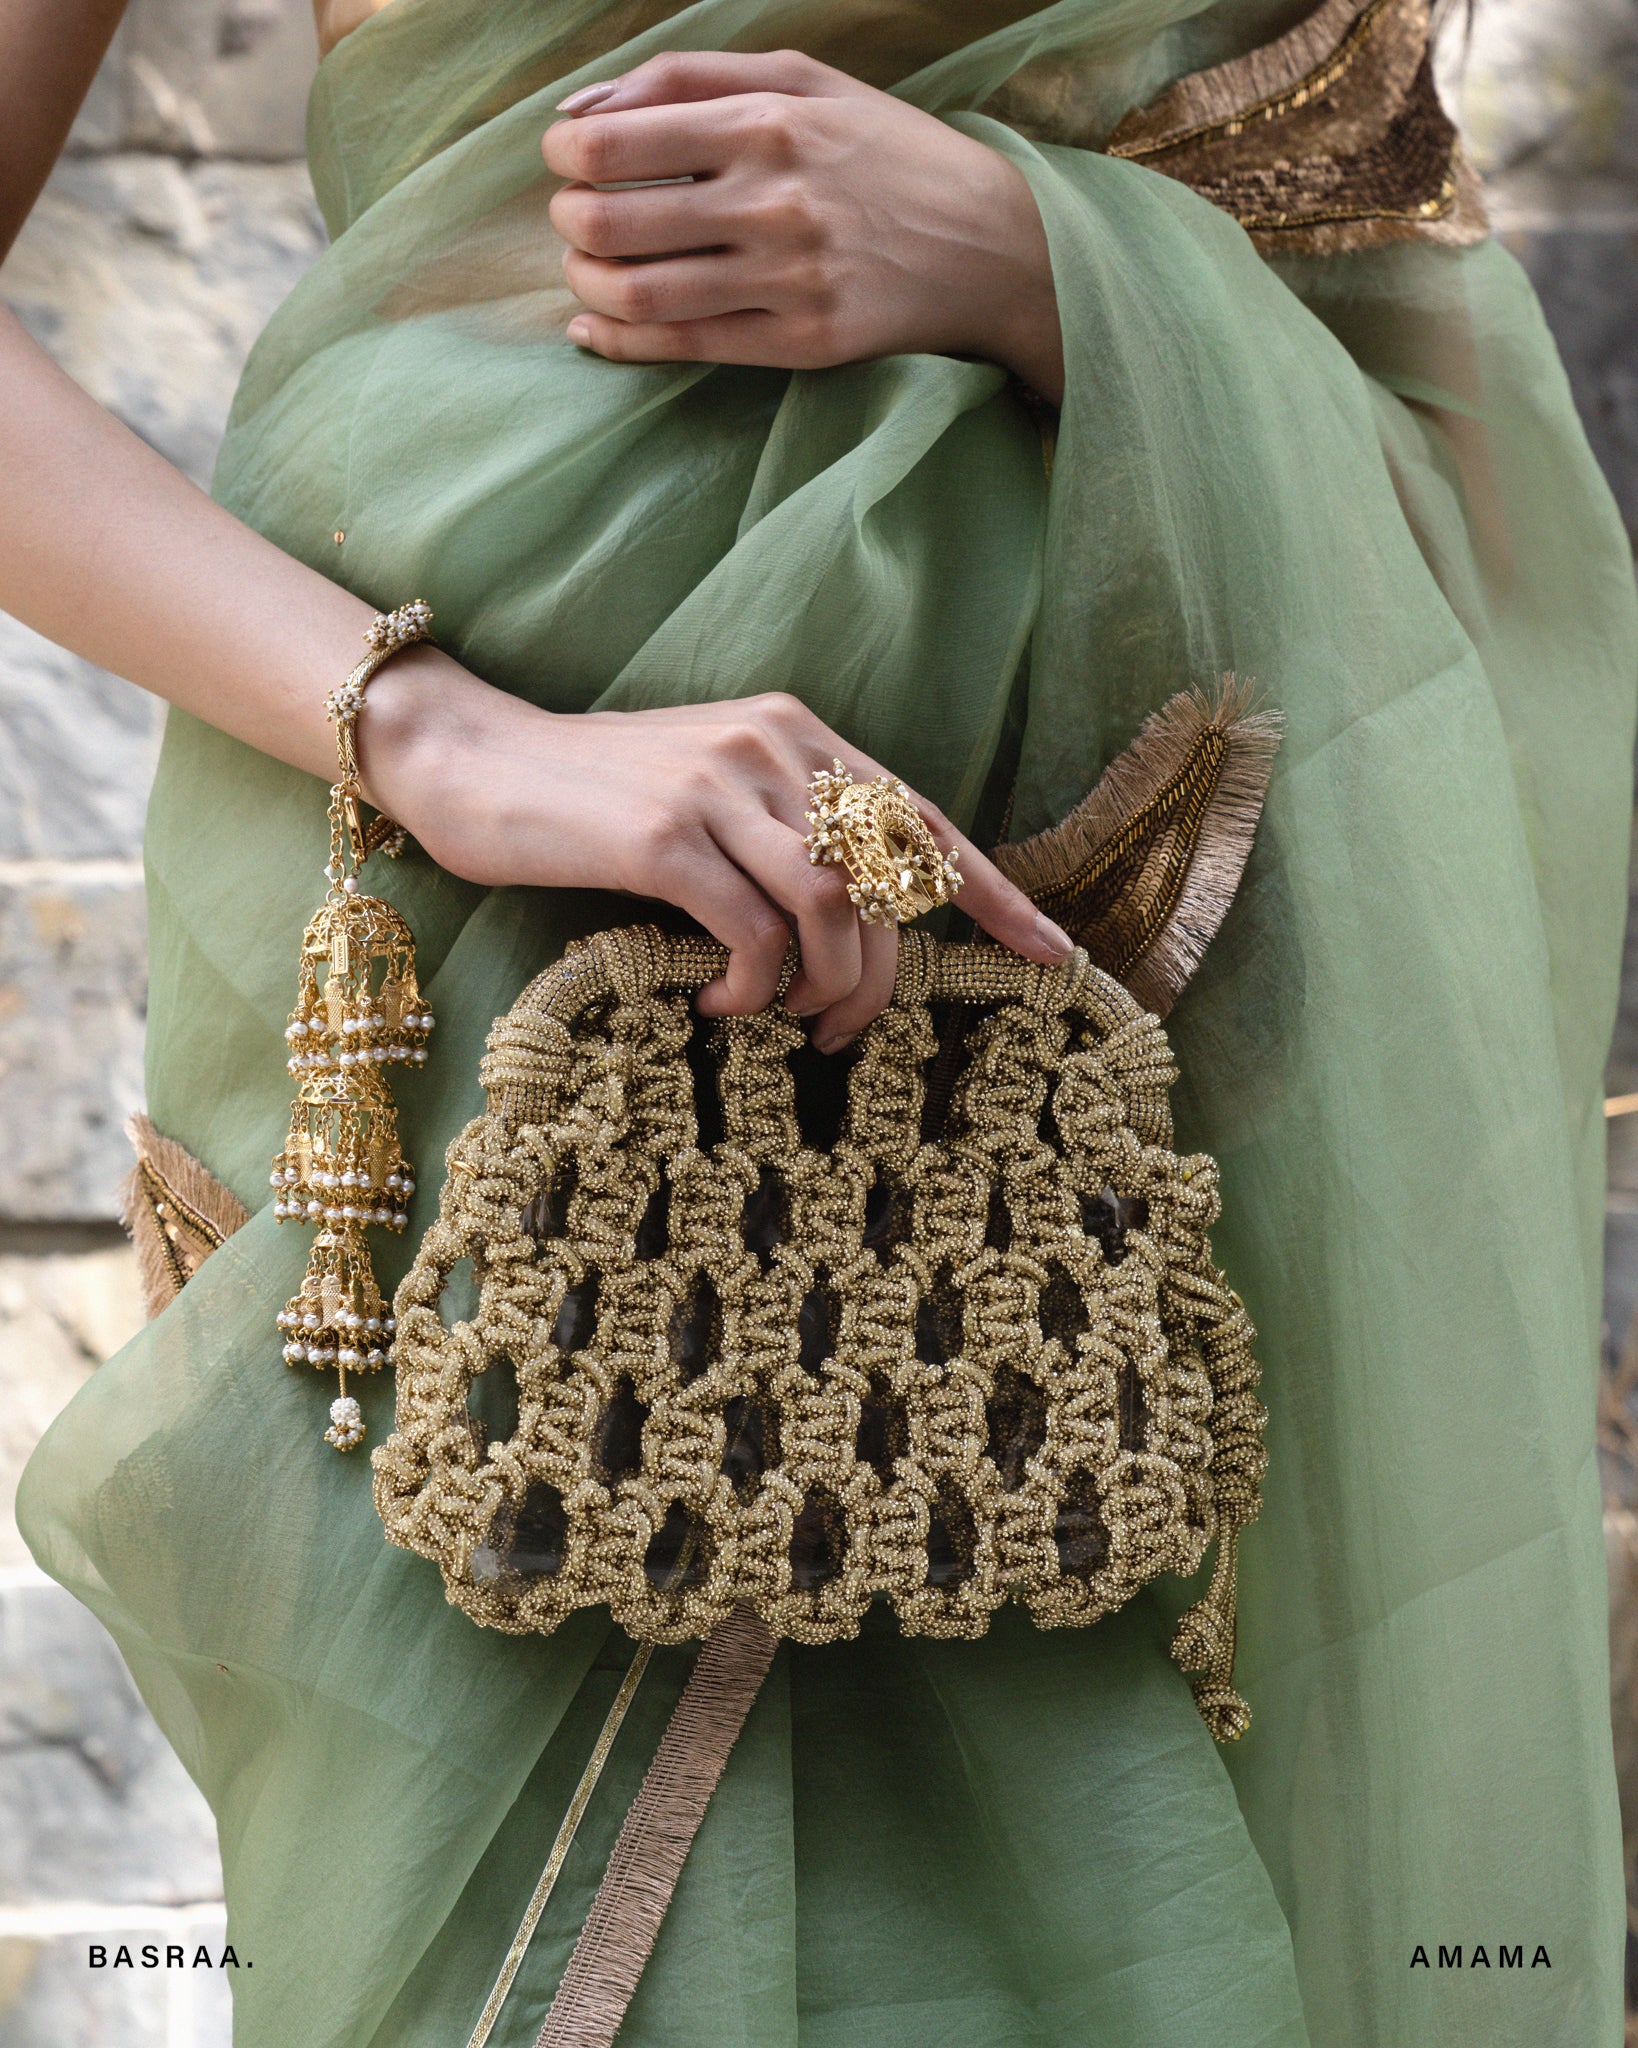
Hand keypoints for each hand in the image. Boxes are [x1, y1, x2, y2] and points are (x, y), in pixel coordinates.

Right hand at [360, 666, 1073, 1049]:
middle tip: (842, 1035)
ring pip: (838, 911)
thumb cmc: (595, 798)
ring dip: (831, 993)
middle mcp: (774, 747)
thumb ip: (786, 829)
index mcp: (798, 733)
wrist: (474, 762)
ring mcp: (720, 787)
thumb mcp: (712, 793)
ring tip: (789, 1027)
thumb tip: (855, 922)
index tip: (1051, 956)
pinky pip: (755, 935)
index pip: (926, 819)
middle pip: (888, 883)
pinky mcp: (664, 836)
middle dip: (887, 980)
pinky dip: (754, 990)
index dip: (996, 893)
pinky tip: (719, 1007)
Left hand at [542, 49, 1063, 402]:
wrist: (989, 244)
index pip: (611, 143)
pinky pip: (680, 346)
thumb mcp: (801, 80)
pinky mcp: (798, 343)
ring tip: (587, 271)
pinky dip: (618, 340)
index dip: (563, 158)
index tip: (567, 162)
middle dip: (567, 222)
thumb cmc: (884, 152)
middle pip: (607, 222)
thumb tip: (580, 111)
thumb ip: (686, 78)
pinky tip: (596, 328)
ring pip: (635, 292)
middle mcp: (770, 201)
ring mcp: (784, 280)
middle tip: (575, 218)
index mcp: (764, 122)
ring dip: (585, 283)